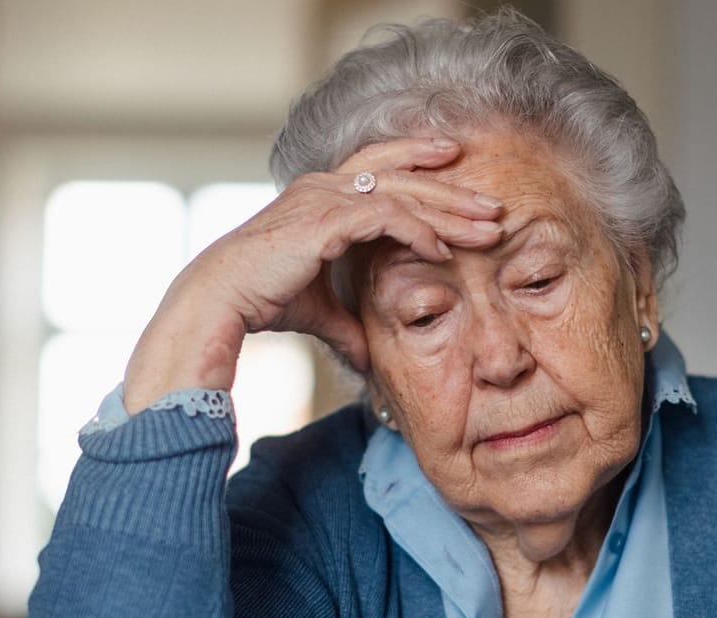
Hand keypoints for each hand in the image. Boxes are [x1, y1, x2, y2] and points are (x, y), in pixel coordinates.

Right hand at [123, 136, 503, 411]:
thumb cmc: (263, 301)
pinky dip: (419, 231)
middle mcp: (325, 186)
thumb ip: (349, 325)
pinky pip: (387, 216)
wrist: (222, 301)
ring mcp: (325, 197)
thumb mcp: (320, 312)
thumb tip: (369, 359)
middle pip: (404, 176)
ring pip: (404, 193)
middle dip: (453, 191)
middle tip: (494, 207)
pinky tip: (443, 251)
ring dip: (449, 211)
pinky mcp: (327, 219)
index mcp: (323, 194)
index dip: (420, 161)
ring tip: (487, 227)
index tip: (457, 166)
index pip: (381, 166)